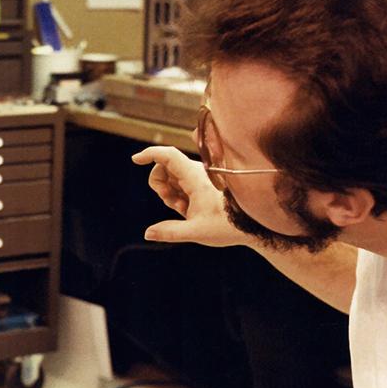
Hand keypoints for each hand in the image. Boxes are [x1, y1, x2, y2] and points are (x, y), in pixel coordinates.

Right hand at [131, 146, 247, 247]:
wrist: (251, 224)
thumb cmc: (229, 226)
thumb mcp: (196, 232)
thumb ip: (170, 232)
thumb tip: (147, 233)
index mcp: (195, 177)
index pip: (168, 155)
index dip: (150, 154)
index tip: (135, 160)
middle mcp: (197, 171)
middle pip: (164, 168)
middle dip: (160, 186)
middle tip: (173, 205)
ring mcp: (199, 175)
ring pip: (171, 177)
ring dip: (170, 193)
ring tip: (185, 211)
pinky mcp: (201, 181)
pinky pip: (180, 183)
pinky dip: (178, 195)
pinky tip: (189, 210)